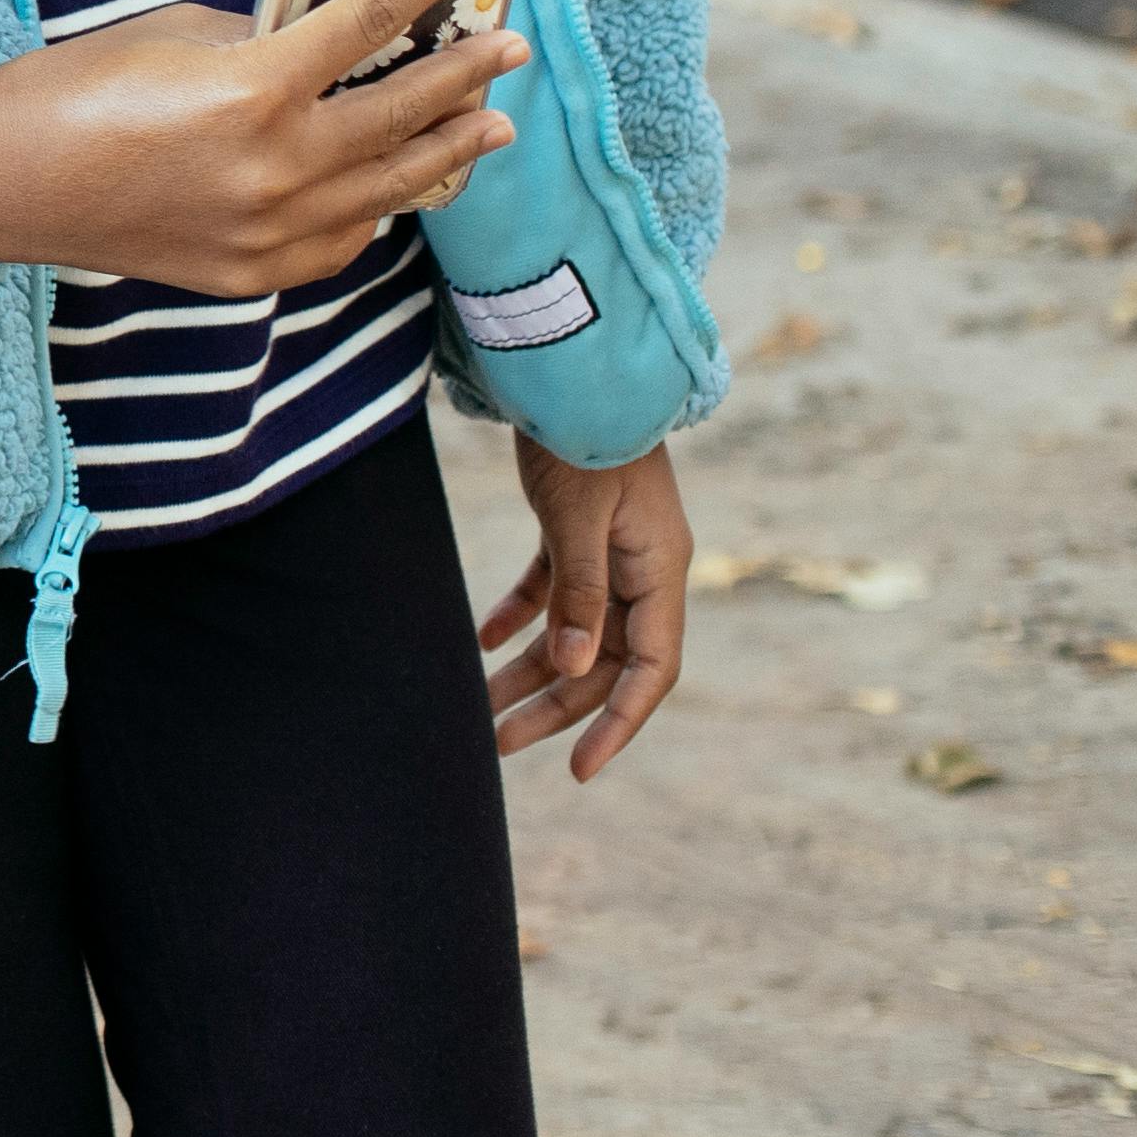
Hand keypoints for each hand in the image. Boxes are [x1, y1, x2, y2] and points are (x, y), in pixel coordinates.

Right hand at [0, 0, 523, 299]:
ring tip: (493, 123)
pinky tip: (399, 183)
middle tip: (510, 46)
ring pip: (394, 186)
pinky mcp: (258, 273)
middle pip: (403, 111)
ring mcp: (275, 230)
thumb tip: (328, 43)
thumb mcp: (179, 34)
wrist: (11, 179)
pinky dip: (379, 204)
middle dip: (464, 72)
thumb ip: (264, 39)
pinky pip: (347, 235)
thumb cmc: (80, 86)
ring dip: (449, 148)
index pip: (371, 23)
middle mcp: (280, 166)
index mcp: (256, 88)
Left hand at [479, 436, 688, 779]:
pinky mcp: (577, 529)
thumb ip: (579, 593)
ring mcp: (612, 551)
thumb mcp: (579, 517)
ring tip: (478, 707)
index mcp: (659, 573)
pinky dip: (521, 617)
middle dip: (554, 706)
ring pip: (574, 631)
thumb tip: (572, 669)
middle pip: (603, 660)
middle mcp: (642, 570)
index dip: (617, 724)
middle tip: (496, 744)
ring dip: (529, 669)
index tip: (577, 768)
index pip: (650, 671)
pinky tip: (481, 641)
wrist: (570, 368)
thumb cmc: (583, 438)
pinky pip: (553, 590)